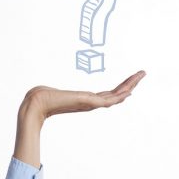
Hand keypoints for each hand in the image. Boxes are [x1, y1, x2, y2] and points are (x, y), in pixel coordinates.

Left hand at [25, 70, 146, 120]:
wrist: (36, 103)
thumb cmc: (42, 97)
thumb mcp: (55, 93)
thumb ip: (56, 93)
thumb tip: (47, 92)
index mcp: (84, 100)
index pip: (106, 95)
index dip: (119, 90)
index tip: (129, 85)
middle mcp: (89, 103)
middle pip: (115, 94)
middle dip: (129, 84)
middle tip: (142, 74)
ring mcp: (89, 104)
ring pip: (116, 96)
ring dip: (129, 85)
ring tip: (141, 75)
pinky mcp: (87, 103)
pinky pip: (109, 100)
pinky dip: (120, 95)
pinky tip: (129, 90)